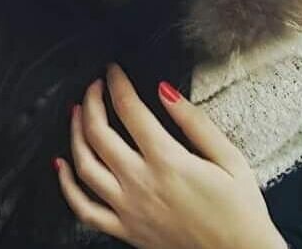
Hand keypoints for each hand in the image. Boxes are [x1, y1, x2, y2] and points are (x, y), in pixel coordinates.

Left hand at [54, 65, 285, 248]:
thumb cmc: (241, 212)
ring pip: (85, 165)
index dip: (117, 83)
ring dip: (75, 133)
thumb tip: (164, 91)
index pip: (129, 110)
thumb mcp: (231, 160)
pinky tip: (60, 165)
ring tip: (76, 112)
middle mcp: (142, 184)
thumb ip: (195, 122)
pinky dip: (67, 186)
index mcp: (169, 162)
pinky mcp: (126, 231)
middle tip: (94, 86)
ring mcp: (130, 209)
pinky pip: (85, 210)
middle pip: (99, 133)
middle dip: (91, 100)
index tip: (113, 70)